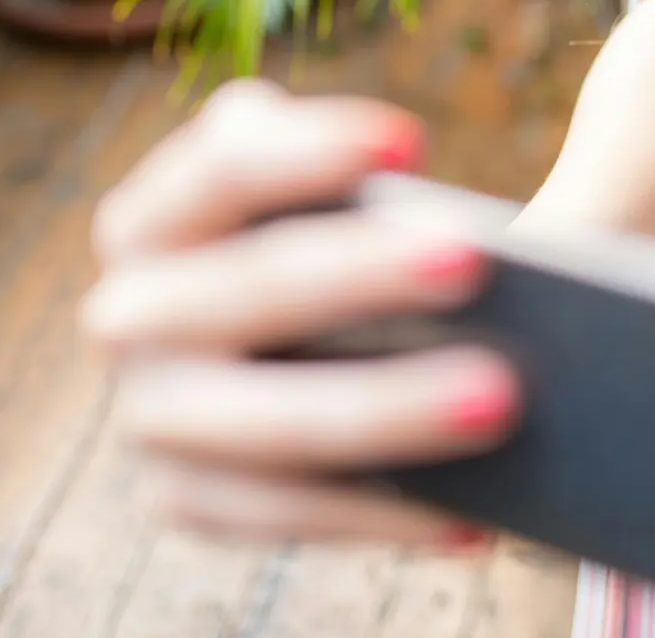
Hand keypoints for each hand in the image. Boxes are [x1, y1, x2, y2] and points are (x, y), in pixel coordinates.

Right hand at [80, 77, 518, 549]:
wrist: (297, 345)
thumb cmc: (337, 247)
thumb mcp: (337, 200)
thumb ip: (382, 187)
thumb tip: (525, 231)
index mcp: (152, 216)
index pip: (220, 169)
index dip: (307, 152)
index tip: (410, 139)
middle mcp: (129, 313)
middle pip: (247, 288)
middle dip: (358, 274)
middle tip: (476, 260)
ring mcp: (152, 416)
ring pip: (265, 422)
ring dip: (385, 411)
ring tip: (501, 401)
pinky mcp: (188, 498)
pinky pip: (285, 514)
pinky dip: (380, 513)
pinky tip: (476, 514)